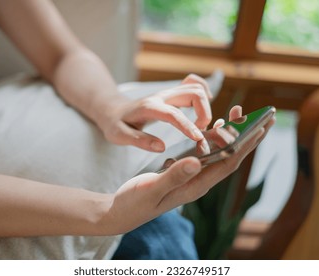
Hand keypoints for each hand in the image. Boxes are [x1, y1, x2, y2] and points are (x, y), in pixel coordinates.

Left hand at [97, 74, 213, 151]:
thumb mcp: (119, 136)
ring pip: (196, 87)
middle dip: (204, 112)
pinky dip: (203, 93)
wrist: (112, 109)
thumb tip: (161, 147)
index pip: (173, 114)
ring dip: (206, 105)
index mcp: (149, 107)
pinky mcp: (172, 93)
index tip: (199, 139)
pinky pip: (193, 84)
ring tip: (201, 124)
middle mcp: (161, 96)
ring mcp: (168, 92)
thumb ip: (140, 141)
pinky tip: (201, 109)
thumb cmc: (115, 124)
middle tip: (201, 132)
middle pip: (193, 93)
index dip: (188, 126)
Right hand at [104, 107, 274, 233]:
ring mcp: (191, 176)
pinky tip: (213, 128)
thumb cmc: (135, 202)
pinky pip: (203, 153)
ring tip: (240, 115)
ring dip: (231, 135)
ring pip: (218, 153)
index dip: (246, 145)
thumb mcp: (152, 188)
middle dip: (248, 137)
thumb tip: (196, 161)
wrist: (123, 211)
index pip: (228, 164)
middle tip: (264, 116)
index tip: (261, 127)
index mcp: (195, 186)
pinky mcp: (182, 171)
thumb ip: (174, 176)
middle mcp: (198, 181)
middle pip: (230, 157)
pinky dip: (212, 138)